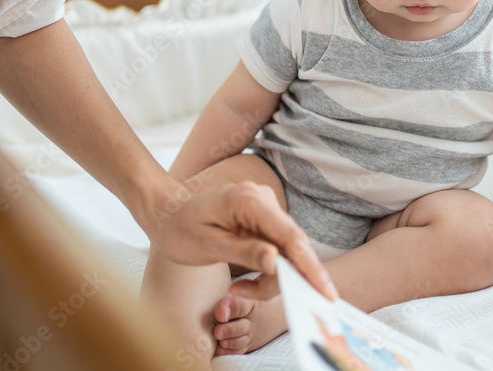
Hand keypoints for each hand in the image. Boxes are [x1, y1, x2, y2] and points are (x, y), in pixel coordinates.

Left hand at [151, 180, 337, 300]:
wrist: (167, 212)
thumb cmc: (180, 229)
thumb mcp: (207, 246)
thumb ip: (244, 252)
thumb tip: (276, 262)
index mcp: (249, 201)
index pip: (290, 236)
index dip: (310, 266)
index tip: (325, 292)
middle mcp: (263, 198)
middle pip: (292, 245)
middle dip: (282, 277)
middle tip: (246, 293)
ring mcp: (265, 206)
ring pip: (286, 249)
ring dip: (272, 275)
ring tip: (239, 287)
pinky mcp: (263, 217)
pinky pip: (277, 245)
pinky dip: (268, 267)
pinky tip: (246, 279)